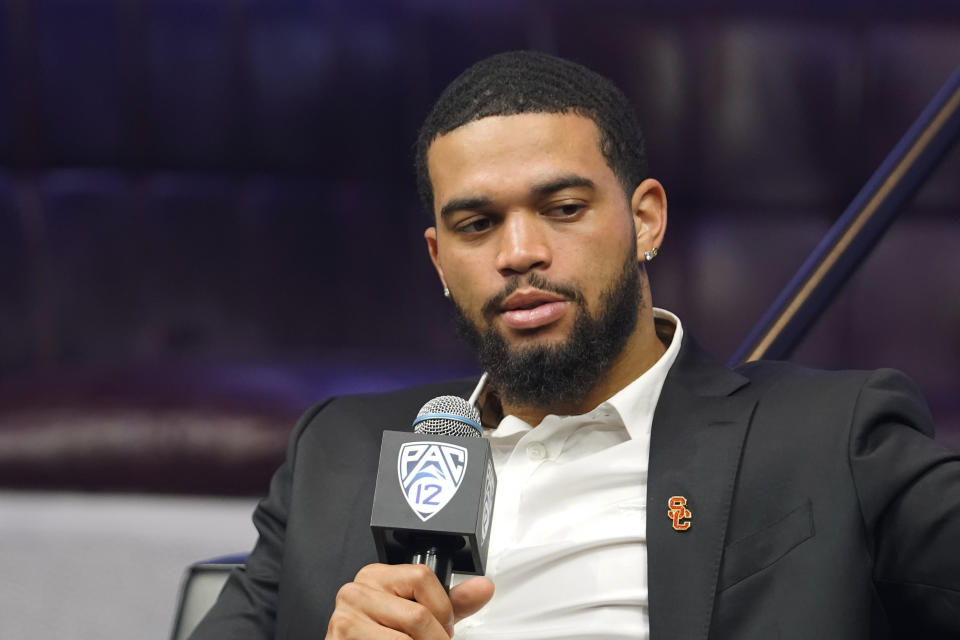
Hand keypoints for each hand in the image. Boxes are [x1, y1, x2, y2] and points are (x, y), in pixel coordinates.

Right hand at [326, 563, 494, 638]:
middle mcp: (356, 591)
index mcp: (376, 575)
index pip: (422, 577)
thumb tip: (484, 587)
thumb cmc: (383, 637)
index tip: (442, 626)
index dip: (442, 610)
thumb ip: (451, 602)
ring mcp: (345, 618)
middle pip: (417, 614)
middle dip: (434, 639)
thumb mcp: (419, 615)